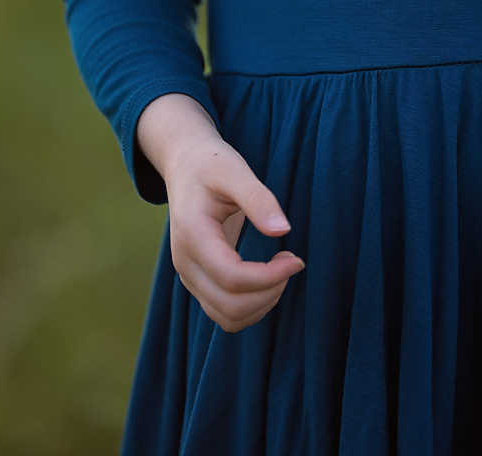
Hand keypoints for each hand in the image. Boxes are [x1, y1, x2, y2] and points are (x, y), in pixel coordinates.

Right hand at [162, 130, 305, 332]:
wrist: (185, 165)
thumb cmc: (210, 164)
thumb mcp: (233, 169)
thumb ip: (257, 198)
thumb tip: (283, 230)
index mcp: (193, 235)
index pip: (231, 277)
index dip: (269, 277)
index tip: (296, 259)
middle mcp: (186, 263)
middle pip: (229, 306)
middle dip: (269, 292)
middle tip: (292, 262)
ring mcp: (189, 276)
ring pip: (227, 318)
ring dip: (262, 304)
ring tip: (282, 270)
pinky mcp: (198, 281)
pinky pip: (224, 313)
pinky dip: (252, 307)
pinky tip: (268, 278)